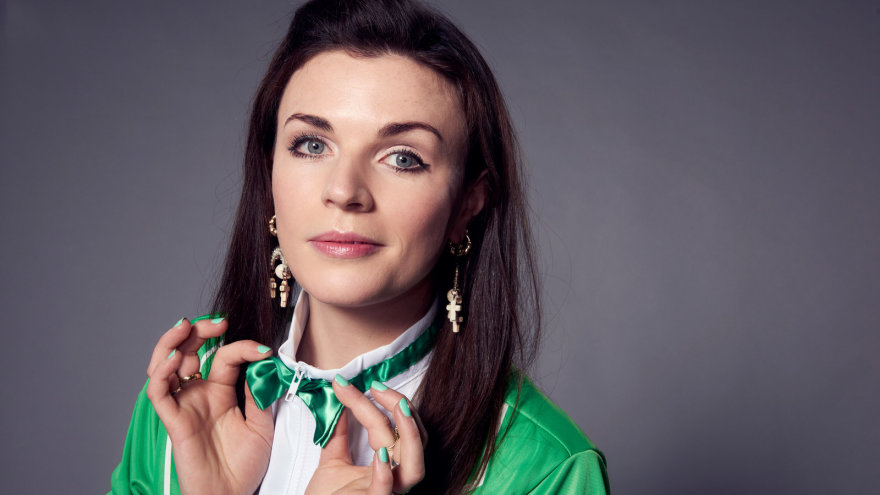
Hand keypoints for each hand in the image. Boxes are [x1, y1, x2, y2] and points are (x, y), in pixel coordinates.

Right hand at [145, 318, 274, 494]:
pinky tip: (175, 359)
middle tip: (218, 323)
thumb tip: (263, 363)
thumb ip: (259, 394)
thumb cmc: (245, 465)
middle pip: (189, 351)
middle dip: (200, 331)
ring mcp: (185, 406)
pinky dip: (162, 373)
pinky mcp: (173, 421)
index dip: (242, 347)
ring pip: (165, 365)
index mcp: (221, 392)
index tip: (263, 350)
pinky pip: (158, 393)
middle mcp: (200, 394)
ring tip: (186, 327)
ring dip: (173, 342)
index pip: (225, 357)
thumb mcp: (262, 424)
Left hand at [305, 379, 426, 493]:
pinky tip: (378, 454)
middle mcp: (394, 480)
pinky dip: (384, 472)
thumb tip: (339, 404)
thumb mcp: (332, 463)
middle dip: (402, 410)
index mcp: (388, 466)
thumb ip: (338, 435)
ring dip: (409, 435)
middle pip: (413, 442)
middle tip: (377, 387)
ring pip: (415, 467)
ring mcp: (386, 494)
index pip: (391, 428)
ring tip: (396, 408)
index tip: (344, 384)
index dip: (375, 403)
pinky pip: (386, 491)